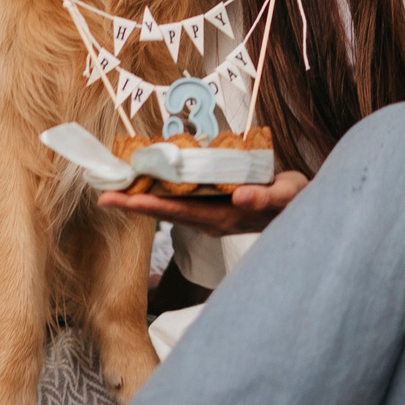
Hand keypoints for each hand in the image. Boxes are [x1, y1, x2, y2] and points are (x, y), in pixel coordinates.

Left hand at [99, 170, 306, 236]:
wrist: (301, 209)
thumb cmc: (293, 199)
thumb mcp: (285, 195)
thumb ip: (264, 198)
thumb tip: (241, 197)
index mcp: (224, 217)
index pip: (180, 212)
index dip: (151, 206)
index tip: (125, 201)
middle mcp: (212, 219)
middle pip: (166, 212)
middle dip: (135, 204)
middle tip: (104, 197)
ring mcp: (211, 216)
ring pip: (171, 207)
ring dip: (143, 200)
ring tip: (115, 191)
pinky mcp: (214, 208)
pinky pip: (181, 201)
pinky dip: (161, 193)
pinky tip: (145, 185)